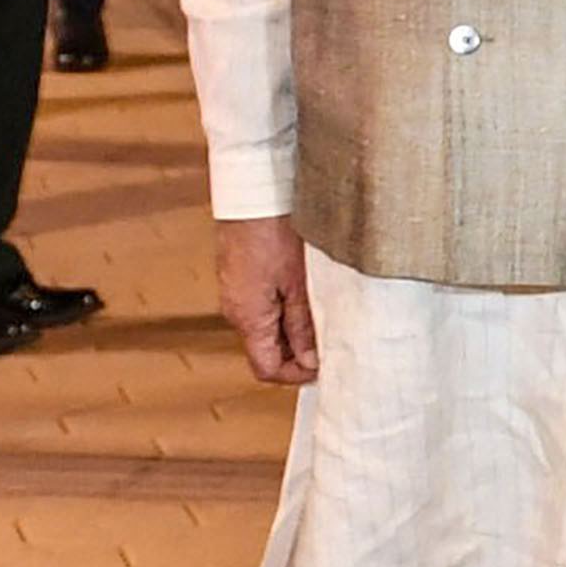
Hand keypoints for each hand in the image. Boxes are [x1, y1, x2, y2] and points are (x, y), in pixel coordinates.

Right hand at [214, 214, 317, 384]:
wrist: (252, 191)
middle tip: (330, 338)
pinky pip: (263, 306)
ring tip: (322, 314)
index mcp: (248, 317)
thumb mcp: (299, 283)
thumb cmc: (273, 231)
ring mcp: (236, 292)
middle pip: (266, 350)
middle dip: (299, 352)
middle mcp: (236, 310)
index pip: (266, 368)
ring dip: (293, 330)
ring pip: (266, 328)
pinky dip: (284, 309)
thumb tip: (310, 360)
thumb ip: (303, 325)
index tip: (324, 365)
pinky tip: (306, 294)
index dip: (296, 375)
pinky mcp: (240, 276)